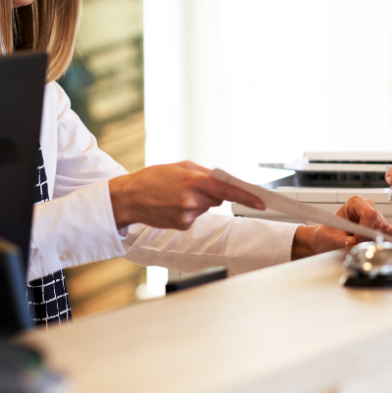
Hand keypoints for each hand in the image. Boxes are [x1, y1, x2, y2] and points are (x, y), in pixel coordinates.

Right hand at [108, 161, 265, 229]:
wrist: (129, 197)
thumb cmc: (154, 178)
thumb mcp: (180, 166)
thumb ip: (204, 174)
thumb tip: (224, 182)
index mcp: (193, 180)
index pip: (228, 190)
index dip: (247, 196)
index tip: (261, 202)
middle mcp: (192, 200)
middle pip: (218, 198)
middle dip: (210, 193)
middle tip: (190, 186)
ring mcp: (187, 215)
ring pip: (206, 208)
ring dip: (198, 201)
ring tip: (176, 195)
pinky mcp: (182, 225)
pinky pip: (196, 217)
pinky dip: (189, 211)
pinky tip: (172, 206)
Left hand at [291, 196, 391, 258]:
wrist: (328, 237)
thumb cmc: (329, 233)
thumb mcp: (332, 238)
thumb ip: (342, 241)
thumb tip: (351, 242)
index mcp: (355, 202)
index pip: (370, 213)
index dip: (365, 228)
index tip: (356, 238)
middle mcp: (367, 206)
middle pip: (378, 221)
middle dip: (369, 235)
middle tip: (355, 241)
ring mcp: (375, 215)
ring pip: (384, 227)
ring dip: (374, 237)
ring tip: (359, 240)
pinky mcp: (380, 225)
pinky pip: (389, 231)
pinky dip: (383, 238)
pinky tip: (371, 241)